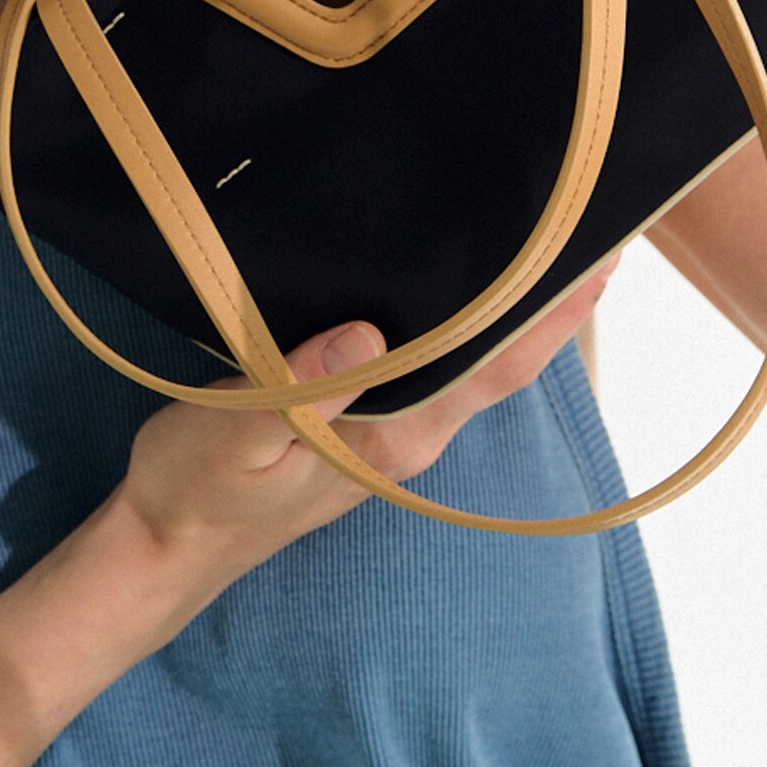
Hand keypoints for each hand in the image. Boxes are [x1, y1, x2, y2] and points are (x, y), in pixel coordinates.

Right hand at [117, 256, 619, 586]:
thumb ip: (299, 389)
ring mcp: (392, 428)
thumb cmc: (194, 489)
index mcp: (395, 435)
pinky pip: (434, 360)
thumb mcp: (233, 435)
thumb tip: (367, 333)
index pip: (493, 366)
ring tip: (549, 235)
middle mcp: (411, 432)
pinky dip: (465, 318)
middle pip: (500, 358)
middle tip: (592, 221)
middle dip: (550, 298)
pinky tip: (465, 280)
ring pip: (471, 358)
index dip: (551, 316)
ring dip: (513, 305)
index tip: (600, 259)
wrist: (166, 545)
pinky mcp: (366, 419)